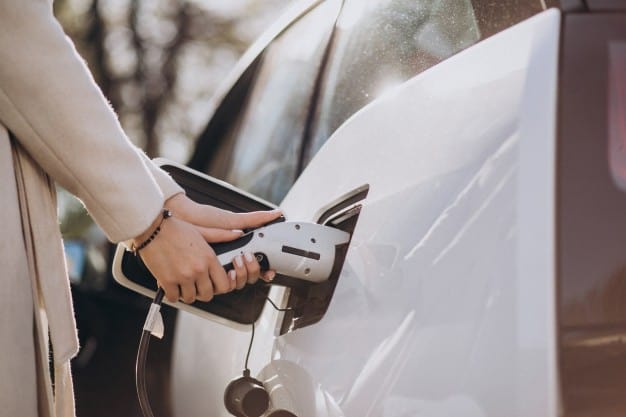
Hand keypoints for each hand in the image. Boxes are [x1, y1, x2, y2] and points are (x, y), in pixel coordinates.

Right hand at [132, 194, 282, 302]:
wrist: (152, 228)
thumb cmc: (175, 228)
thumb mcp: (202, 231)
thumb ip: (222, 235)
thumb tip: (238, 234)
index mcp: (209, 258)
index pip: (224, 284)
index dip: (219, 287)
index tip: (214, 284)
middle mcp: (198, 269)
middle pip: (208, 294)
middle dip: (203, 292)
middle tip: (197, 286)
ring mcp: (183, 276)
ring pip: (190, 298)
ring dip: (187, 293)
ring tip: (184, 285)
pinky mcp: (167, 281)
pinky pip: (174, 297)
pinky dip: (173, 294)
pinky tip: (172, 286)